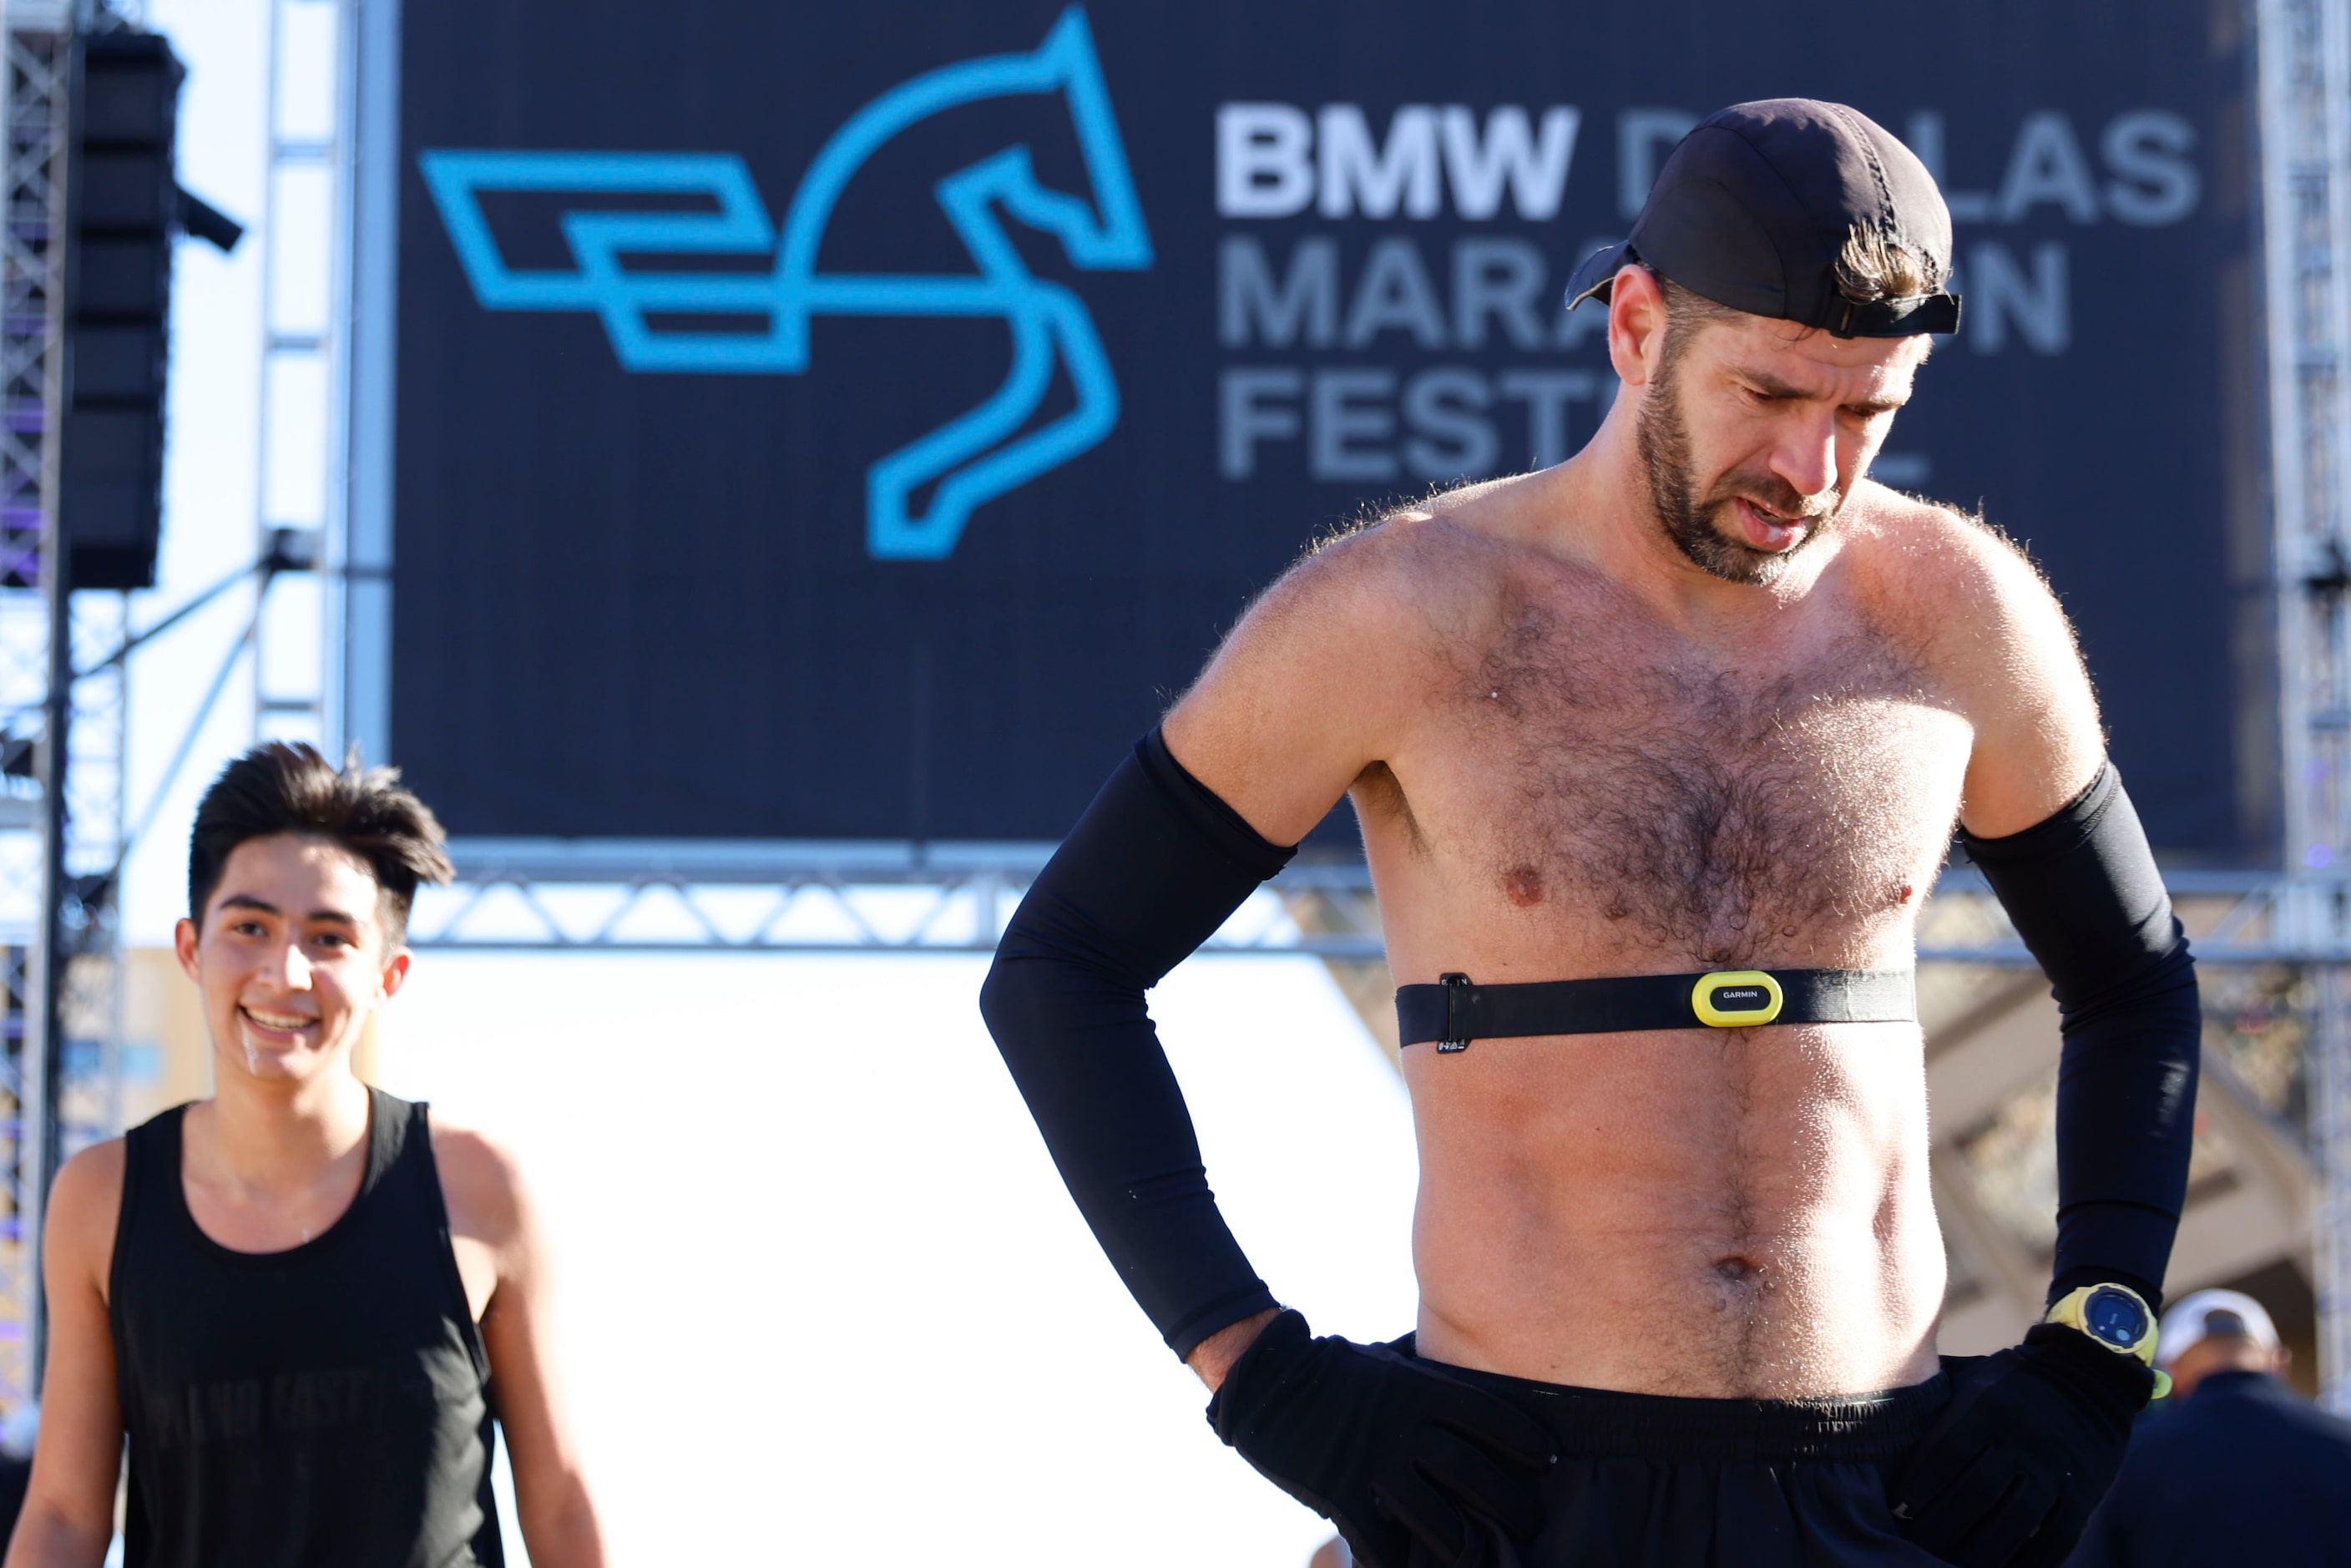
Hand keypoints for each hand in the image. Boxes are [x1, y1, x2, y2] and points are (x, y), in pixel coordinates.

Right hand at [1205, 1310, 1554, 1567]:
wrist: (1267, 1376)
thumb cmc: (1333, 1370)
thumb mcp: (1388, 1367)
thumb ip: (1426, 1388)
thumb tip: (1467, 1404)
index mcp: (1417, 1388)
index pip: (1487, 1414)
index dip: (1525, 1439)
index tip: (1551, 1459)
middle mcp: (1401, 1424)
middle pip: (1470, 1469)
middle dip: (1507, 1500)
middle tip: (1530, 1522)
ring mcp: (1369, 1458)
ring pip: (1432, 1512)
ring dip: (1460, 1541)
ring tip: (1477, 1556)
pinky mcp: (1338, 1487)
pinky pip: (1375, 1536)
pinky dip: (1395, 1562)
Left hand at [1888, 1323, 2154, 1566]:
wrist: (2089, 1374)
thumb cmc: (2009, 1379)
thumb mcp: (1973, 1375)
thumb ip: (1933, 1395)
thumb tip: (1874, 1410)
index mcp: (1990, 1404)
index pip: (1946, 1452)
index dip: (1918, 1485)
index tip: (1896, 1507)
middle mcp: (2024, 1435)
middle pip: (1976, 1492)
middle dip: (1939, 1524)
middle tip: (1912, 1543)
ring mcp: (2057, 1467)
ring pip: (2014, 1521)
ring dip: (1979, 1550)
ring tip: (1947, 1563)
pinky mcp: (2084, 1492)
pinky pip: (2056, 1537)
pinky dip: (2028, 1561)